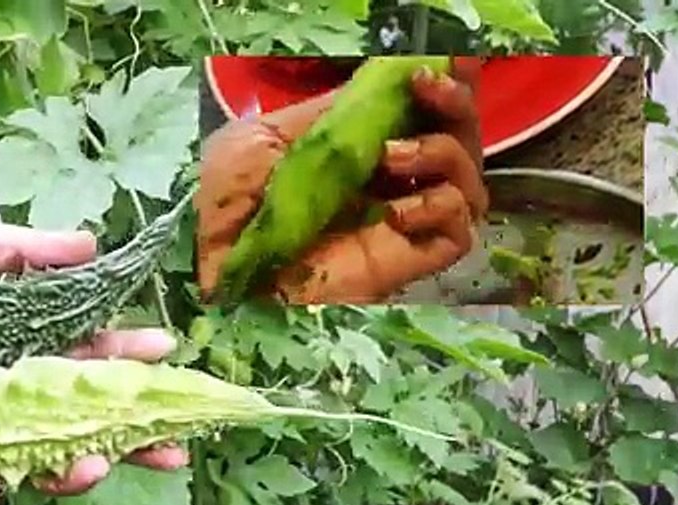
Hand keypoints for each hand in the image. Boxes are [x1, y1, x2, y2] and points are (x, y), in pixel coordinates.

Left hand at [0, 216, 189, 504]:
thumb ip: (31, 250)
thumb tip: (95, 244)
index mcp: (31, 351)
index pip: (98, 367)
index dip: (136, 370)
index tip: (170, 361)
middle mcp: (13, 398)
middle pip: (85, 428)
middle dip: (133, 443)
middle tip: (171, 450)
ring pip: (37, 468)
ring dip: (72, 474)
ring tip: (91, 467)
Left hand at [197, 58, 487, 302]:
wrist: (209, 262)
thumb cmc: (225, 200)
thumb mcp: (266, 137)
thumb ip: (326, 113)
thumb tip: (383, 81)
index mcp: (361, 150)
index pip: (426, 115)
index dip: (447, 87)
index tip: (434, 68)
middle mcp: (390, 185)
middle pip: (460, 141)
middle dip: (455, 107)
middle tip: (425, 89)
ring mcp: (401, 225)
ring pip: (468, 185)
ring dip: (443, 155)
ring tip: (389, 156)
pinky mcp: (403, 263)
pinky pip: (456, 232)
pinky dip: (439, 208)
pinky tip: (397, 210)